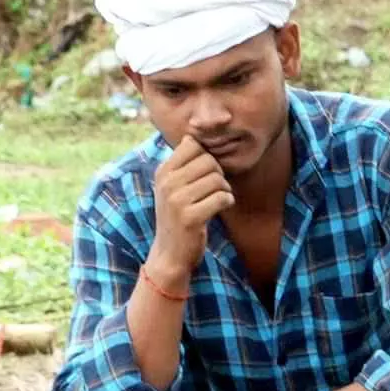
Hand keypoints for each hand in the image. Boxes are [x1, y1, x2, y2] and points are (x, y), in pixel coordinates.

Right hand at [147, 139, 232, 274]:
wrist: (170, 253)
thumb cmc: (177, 216)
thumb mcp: (171, 187)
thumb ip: (181, 164)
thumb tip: (192, 137)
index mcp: (162, 172)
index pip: (192, 144)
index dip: (206, 155)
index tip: (207, 172)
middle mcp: (167, 183)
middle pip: (208, 160)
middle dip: (219, 173)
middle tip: (217, 187)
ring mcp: (177, 201)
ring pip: (216, 179)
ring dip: (225, 188)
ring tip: (220, 198)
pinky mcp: (190, 218)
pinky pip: (221, 198)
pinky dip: (227, 201)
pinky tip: (222, 207)